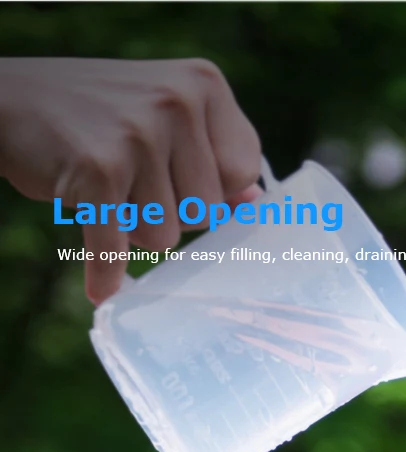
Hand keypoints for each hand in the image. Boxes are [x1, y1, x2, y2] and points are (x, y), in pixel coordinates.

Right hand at [0, 57, 259, 302]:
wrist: (6, 101)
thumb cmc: (96, 117)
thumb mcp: (162, 116)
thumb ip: (210, 156)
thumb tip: (257, 202)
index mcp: (204, 86)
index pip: (242, 174)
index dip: (211, 192)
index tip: (175, 179)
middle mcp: (178, 102)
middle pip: (206, 212)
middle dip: (168, 213)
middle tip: (128, 183)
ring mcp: (139, 134)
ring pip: (166, 234)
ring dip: (131, 228)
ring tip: (102, 189)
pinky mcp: (99, 170)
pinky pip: (116, 247)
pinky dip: (104, 271)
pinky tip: (101, 287)